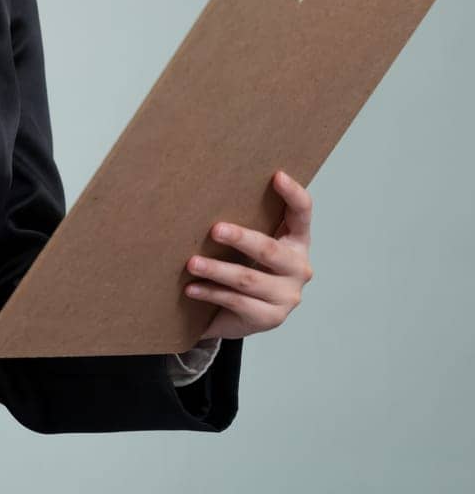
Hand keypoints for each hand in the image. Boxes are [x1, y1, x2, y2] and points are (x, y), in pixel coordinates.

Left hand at [183, 169, 313, 340]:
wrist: (244, 315)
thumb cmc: (247, 267)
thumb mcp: (252, 246)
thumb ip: (247, 223)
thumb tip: (207, 192)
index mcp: (297, 241)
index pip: (302, 214)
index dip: (293, 194)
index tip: (276, 175)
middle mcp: (298, 268)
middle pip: (269, 250)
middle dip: (241, 238)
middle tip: (214, 230)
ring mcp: (287, 296)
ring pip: (248, 279)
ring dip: (217, 269)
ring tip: (192, 263)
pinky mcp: (270, 317)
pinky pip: (237, 302)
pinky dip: (211, 293)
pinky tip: (192, 288)